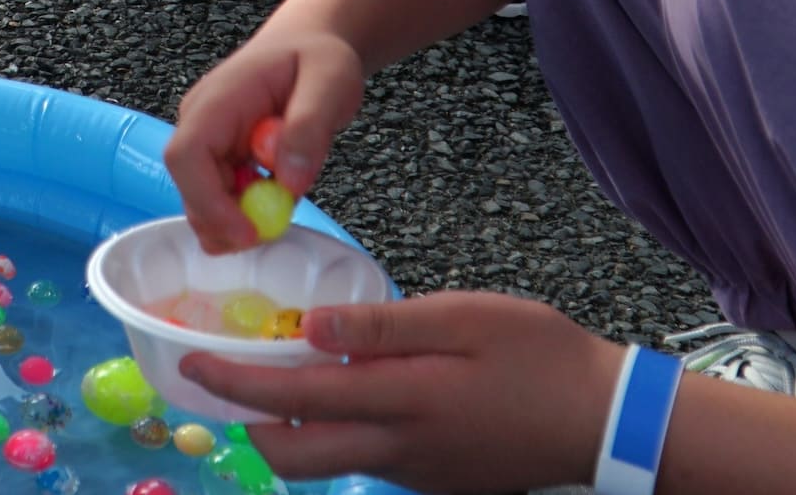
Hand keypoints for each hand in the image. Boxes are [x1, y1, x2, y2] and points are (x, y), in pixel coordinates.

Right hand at [166, 28, 361, 250]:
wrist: (310, 44)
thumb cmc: (317, 56)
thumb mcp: (330, 81)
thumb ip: (310, 127)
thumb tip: (289, 182)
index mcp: (218, 98)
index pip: (187, 155)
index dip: (208, 201)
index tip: (249, 232)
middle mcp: (201, 122)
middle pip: (189, 186)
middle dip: (223, 221)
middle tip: (270, 234)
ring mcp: (209, 142)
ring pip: (204, 199)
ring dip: (239, 218)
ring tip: (285, 202)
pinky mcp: (222, 159)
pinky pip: (224, 198)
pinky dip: (249, 211)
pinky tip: (278, 196)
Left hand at [176, 291, 626, 494]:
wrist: (604, 422)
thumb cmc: (540, 356)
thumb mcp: (464, 318)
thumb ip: (383, 328)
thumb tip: (308, 329)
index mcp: (401, 403)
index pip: (293, 398)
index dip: (234, 383)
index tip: (191, 362)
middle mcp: (396, 451)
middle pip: (293, 456)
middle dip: (247, 423)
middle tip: (224, 378)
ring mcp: (413, 473)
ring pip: (326, 463)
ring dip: (288, 430)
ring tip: (275, 379)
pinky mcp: (431, 481)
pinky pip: (364, 463)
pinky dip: (333, 434)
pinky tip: (343, 394)